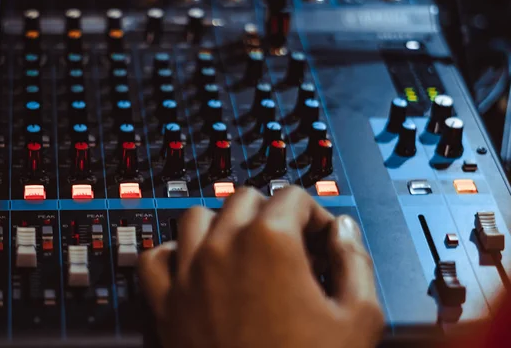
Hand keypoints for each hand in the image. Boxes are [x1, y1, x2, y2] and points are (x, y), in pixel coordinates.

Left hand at [139, 186, 383, 347]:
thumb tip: (343, 231)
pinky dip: (174, 254)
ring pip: (198, 217)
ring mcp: (189, 273)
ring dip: (223, 224)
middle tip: (291, 248)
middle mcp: (223, 247)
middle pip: (246, 199)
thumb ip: (355, 261)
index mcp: (270, 241)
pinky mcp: (165, 302)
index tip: (322, 242)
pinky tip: (196, 267)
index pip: (294, 197)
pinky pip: (156, 258)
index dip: (316, 217)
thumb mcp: (359, 318)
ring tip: (244, 250)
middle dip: (273, 215)